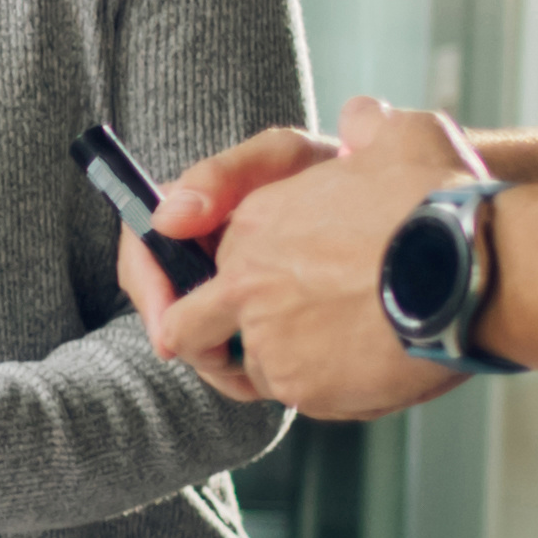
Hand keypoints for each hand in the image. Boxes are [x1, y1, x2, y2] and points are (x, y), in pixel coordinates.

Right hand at [116, 124, 326, 365]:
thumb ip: (223, 175)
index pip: (142, 248)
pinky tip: (270, 376)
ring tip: (250, 378)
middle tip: (219, 363)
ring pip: (195, 334)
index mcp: (195, 209)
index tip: (168, 328)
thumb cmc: (338, 169)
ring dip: (214, 361)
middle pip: (161, 301)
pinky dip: (244, 369)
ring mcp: (226, 286)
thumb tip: (166, 219)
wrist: (396, 206)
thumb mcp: (282, 159)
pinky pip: (231, 350)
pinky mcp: (254, 317)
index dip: (149, 290)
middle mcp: (201, 249)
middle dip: (183, 337)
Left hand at [150, 98, 478, 420]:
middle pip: (186, 330)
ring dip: (275, 366)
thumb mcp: (403, 136)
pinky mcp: (306, 389)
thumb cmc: (438, 202)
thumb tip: (362, 119)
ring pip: (248, 371)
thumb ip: (369, 126)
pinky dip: (321, 389)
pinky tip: (357, 368)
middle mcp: (248, 286)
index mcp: (255, 224)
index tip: (229, 292)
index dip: (208, 280)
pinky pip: (298, 398)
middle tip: (231, 348)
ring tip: (321, 353)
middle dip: (203, 342)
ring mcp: (272, 343)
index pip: (194, 260)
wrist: (479, 269)